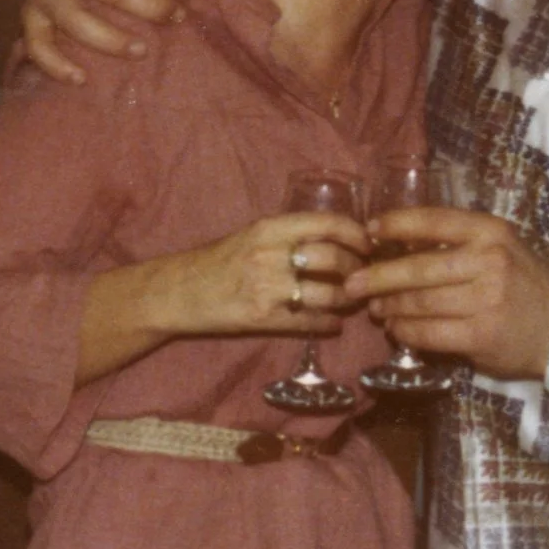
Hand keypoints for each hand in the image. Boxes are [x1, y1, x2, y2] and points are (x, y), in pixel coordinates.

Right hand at [77, 208, 372, 383]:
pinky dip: (328, 324)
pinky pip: (309, 322)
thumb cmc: (219, 260)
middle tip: (365, 274)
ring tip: (352, 301)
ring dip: (347, 300)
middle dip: (357, 269)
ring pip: (327, 294)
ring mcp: (267, 288)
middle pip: (334, 259)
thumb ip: (289, 234)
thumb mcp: (252, 234)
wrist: (179, 291)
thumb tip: (337, 238)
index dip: (356, 234)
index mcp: (270, 228)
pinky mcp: (263, 318)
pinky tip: (333, 323)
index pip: (327, 224)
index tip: (368, 243)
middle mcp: (270, 254)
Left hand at [343, 206, 548, 382]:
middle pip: (418, 268)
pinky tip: (397, 330)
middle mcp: (489, 261)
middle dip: (378, 276)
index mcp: (490, 232)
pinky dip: (406, 332)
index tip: (369, 231)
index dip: (397, 224)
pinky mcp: (481, 335)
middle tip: (353, 283)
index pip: (434, 221)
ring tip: (375, 308)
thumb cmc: (524, 281)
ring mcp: (486, 300)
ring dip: (390, 307)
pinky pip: (430, 333)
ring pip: (420, 302)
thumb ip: (459, 242)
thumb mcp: (500, 247)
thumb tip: (397, 245)